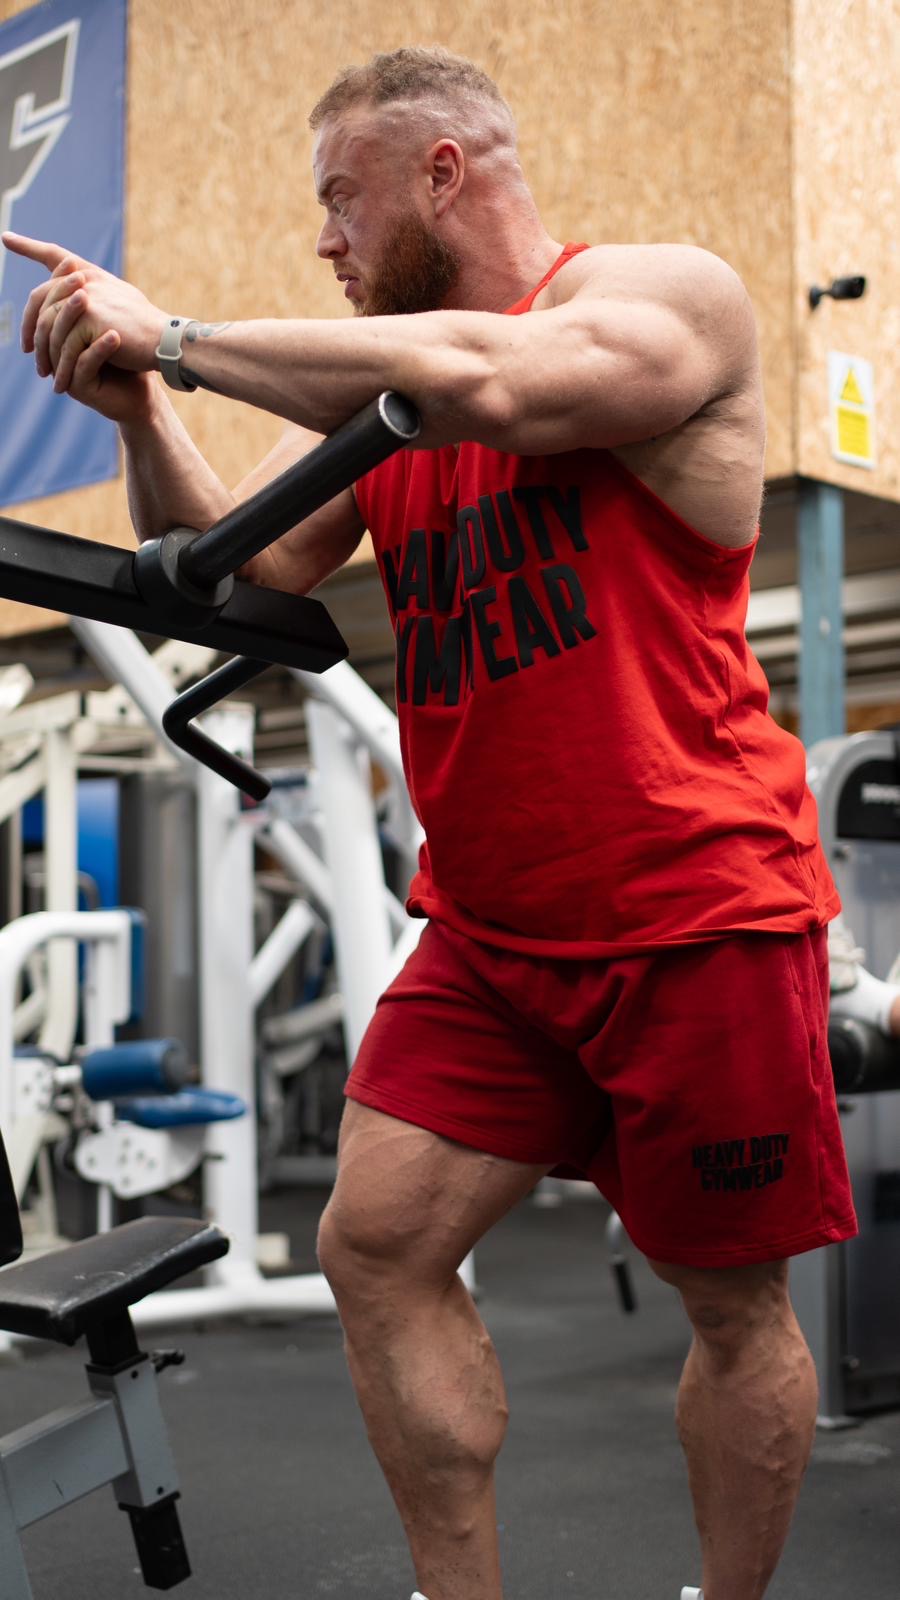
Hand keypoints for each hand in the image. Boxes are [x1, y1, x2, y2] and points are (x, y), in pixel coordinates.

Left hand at [2, 231, 165, 388]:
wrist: (169, 342)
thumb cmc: (149, 332)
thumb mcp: (120, 306)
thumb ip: (96, 301)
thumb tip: (79, 298)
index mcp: (92, 274)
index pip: (55, 256)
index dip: (29, 246)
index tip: (6, 238)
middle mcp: (86, 279)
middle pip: (40, 298)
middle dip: (28, 326)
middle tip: (26, 350)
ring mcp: (86, 296)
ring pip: (48, 325)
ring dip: (44, 353)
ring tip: (45, 373)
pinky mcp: (89, 317)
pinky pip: (63, 344)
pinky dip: (61, 367)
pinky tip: (61, 381)